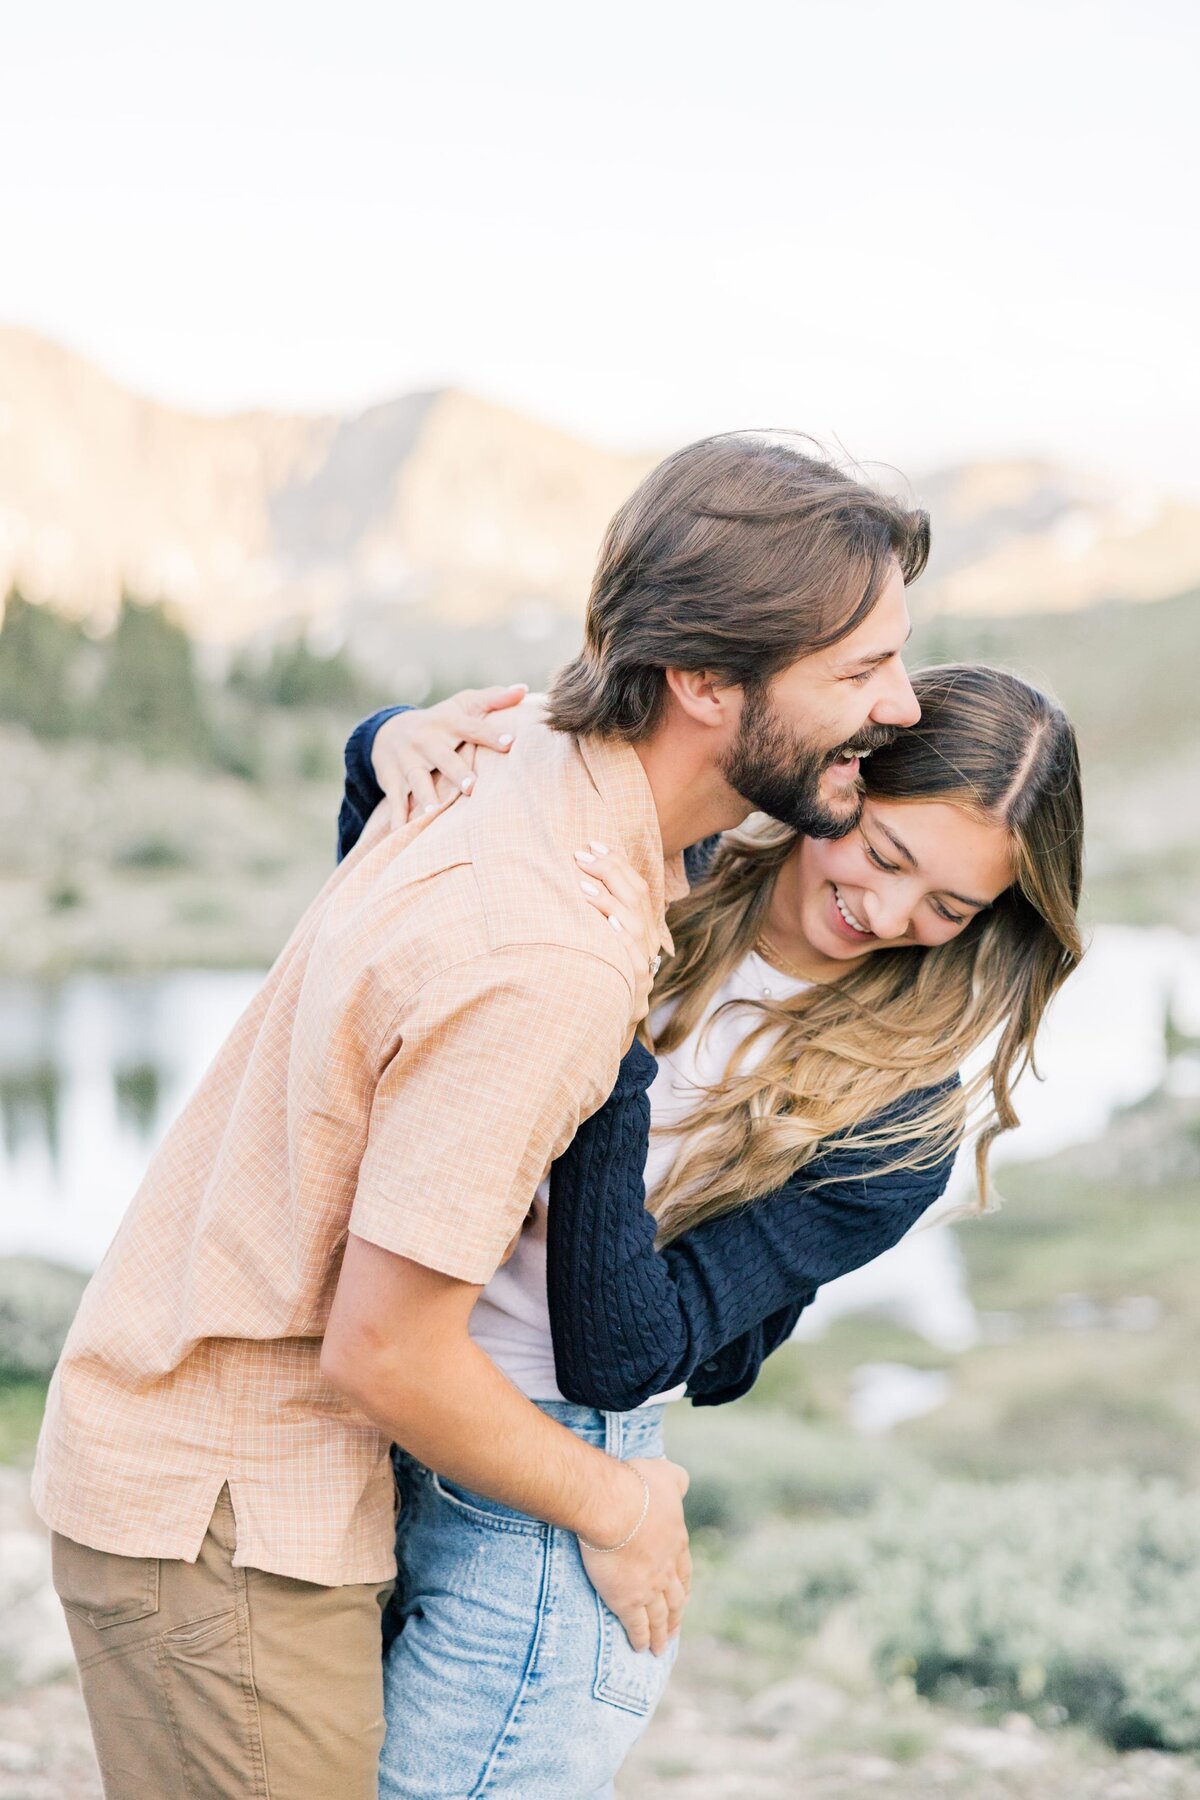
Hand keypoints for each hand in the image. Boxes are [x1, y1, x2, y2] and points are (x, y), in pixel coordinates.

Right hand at [371, 683, 527, 825]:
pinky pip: (394, 799)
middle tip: (471, 787)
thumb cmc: (440, 721)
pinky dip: (397, 816)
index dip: (490, 735)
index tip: (510, 744)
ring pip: (416, 779)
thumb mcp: (463, 705)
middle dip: (456, 772)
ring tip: (434, 811)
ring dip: (424, 795)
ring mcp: (406, 761)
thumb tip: (524, 689)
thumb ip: (494, 699)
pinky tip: (401, 831)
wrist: (387, 732)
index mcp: (447, 723)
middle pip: (442, 757)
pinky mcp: (391, 779)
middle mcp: (426, 740)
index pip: (472, 728)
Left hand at [574, 843, 670, 1022]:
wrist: (605, 1027)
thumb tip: (573, 878)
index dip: (618, 862)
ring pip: (633, 922)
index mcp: (644, 930)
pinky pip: (631, 955)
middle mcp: (648, 943)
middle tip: (580, 856)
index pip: (638, 887)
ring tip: (582, 884)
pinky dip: (621, 935)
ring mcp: (644, 964)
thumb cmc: (598, 979)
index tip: (594, 843)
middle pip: (637, 897)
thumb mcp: (602, 945)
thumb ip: (598, 917)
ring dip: (607, 899)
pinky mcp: (635, 986)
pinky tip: (607, 921)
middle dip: (609, 872)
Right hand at [579, 1456, 690, 1656]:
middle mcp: (667, 1569)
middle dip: (675, 1615)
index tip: (683, 1596)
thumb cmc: (636, 1485)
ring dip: (661, 1634)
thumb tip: (682, 1481)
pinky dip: (640, 1638)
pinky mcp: (626, 1600)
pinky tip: (639, 1648)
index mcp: (676, 1541)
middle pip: (675, 1598)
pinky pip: (636, 1625)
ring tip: (659, 1648)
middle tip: (674, 1630)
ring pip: (659, 1617)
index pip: (683, 1569)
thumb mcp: (664, 1474)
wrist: (613, 1505)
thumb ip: (675, 1479)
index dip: (682, 1585)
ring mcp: (649, 1587)